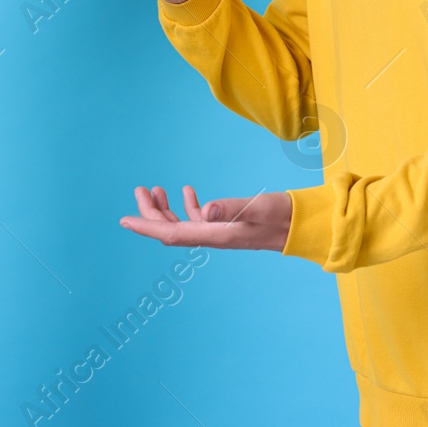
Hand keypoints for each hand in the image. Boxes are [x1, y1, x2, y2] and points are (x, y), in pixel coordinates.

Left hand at [119, 185, 291, 251]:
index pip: (172, 234)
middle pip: (172, 230)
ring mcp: (220, 232)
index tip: (125, 220)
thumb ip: (232, 208)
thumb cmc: (283, 217)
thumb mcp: (259, 207)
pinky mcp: (228, 226)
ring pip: (183, 224)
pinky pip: (200, 219)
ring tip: (154, 189)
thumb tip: (205, 209)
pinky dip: (188, 206)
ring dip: (165, 210)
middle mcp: (214, 236)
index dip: (147, 227)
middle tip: (139, 191)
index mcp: (216, 235)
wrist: (302, 227)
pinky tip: (186, 191)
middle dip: (151, 214)